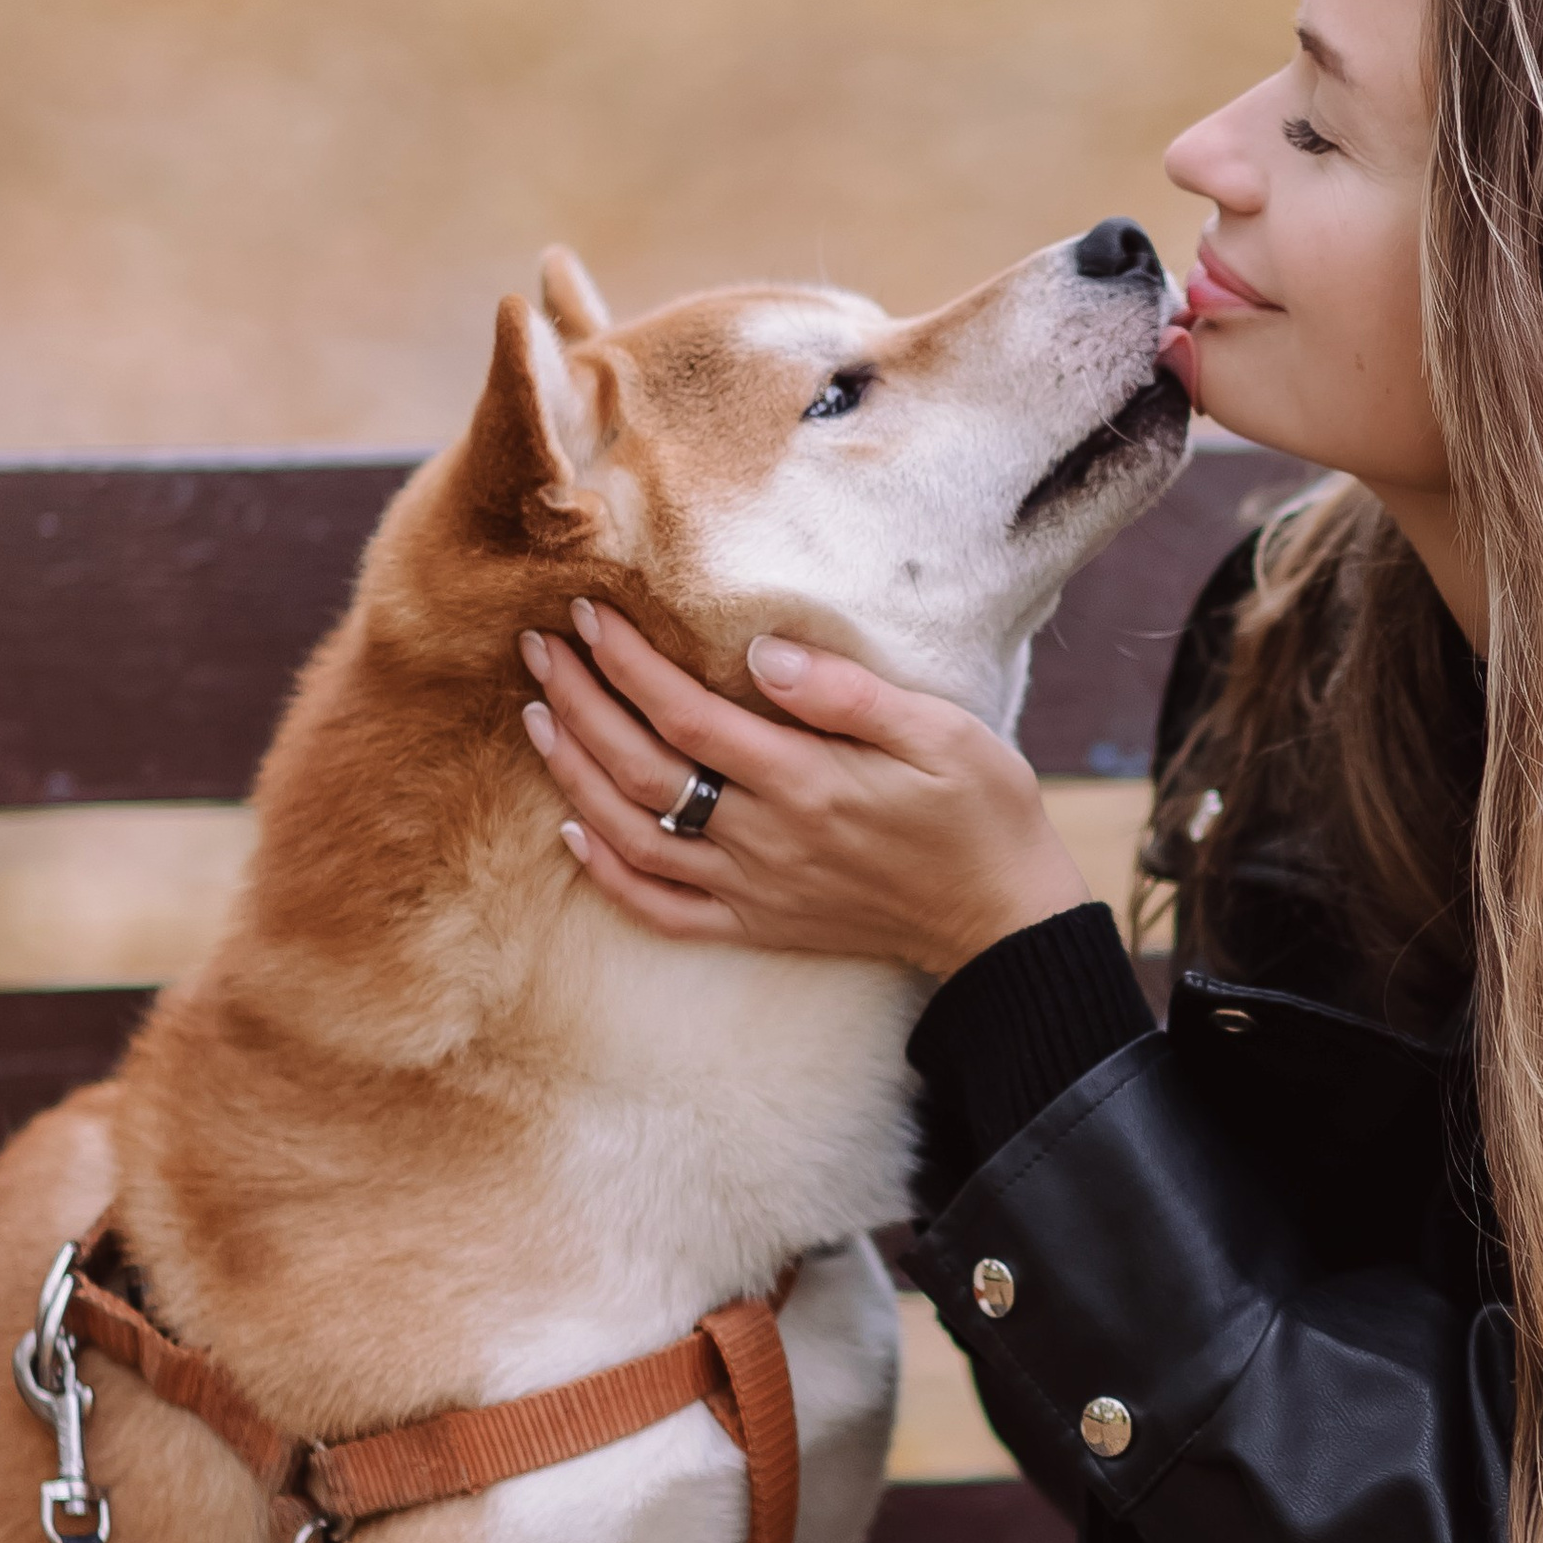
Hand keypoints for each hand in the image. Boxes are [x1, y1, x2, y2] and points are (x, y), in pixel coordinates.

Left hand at [517, 604, 1089, 979]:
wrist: (1004, 920)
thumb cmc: (982, 813)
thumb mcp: (941, 731)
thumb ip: (846, 694)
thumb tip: (761, 654)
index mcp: (806, 782)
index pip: (686, 714)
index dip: (627, 663)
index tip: (588, 616)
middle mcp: (765, 840)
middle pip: (640, 768)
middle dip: (578, 704)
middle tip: (538, 651)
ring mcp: (754, 889)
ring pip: (633, 835)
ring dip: (574, 775)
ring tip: (540, 719)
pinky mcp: (758, 925)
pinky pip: (662, 908)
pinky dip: (608, 872)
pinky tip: (575, 831)